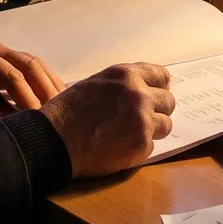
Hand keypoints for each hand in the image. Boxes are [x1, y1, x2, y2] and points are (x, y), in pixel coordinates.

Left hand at [0, 38, 65, 120]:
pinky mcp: (4, 58)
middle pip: (30, 64)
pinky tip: (53, 96)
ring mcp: (1, 50)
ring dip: (49, 82)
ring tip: (63, 106)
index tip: (37, 118)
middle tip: (58, 114)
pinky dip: (43, 80)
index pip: (12, 77)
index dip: (27, 98)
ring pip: (34, 62)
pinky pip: (29, 66)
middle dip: (46, 88)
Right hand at [38, 63, 175, 178]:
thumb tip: (145, 90)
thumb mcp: (96, 84)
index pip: (162, 76)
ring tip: (129, 134)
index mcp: (126, 76)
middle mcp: (138, 95)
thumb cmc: (68, 112)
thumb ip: (123, 85)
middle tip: (138, 119)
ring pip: (165, 125)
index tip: (154, 95)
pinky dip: (139, 148)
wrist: (54, 140)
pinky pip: (152, 146)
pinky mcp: (141, 145)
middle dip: (156, 110)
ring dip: (151, 130)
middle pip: (168, 101)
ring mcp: (142, 121)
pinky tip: (119, 147)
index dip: (158, 87)